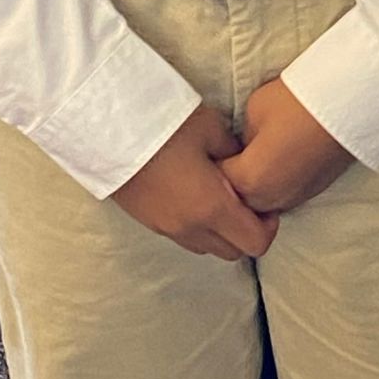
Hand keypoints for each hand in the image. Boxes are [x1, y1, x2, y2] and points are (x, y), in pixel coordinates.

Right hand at [111, 101, 278, 259]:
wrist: (109, 131)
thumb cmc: (166, 126)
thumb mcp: (212, 128)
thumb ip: (235, 152)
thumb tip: (245, 162)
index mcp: (212, 208)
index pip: (256, 243)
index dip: (269, 227)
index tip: (265, 201)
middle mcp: (191, 227)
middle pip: (233, 252)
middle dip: (246, 231)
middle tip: (245, 198)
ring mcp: (167, 229)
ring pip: (207, 247)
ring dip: (221, 231)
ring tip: (220, 195)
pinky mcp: (149, 223)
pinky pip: (185, 237)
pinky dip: (198, 225)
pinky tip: (195, 193)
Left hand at [218, 77, 353, 215]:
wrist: (350, 103)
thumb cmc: (299, 103)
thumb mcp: (253, 111)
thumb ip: (240, 138)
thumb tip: (243, 148)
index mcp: (249, 180)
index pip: (213, 184)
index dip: (207, 167)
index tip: (206, 152)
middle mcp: (269, 199)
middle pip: (235, 202)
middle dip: (227, 184)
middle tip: (226, 157)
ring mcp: (292, 199)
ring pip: (258, 204)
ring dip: (250, 188)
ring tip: (251, 159)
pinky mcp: (311, 193)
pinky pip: (279, 198)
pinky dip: (272, 185)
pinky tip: (275, 161)